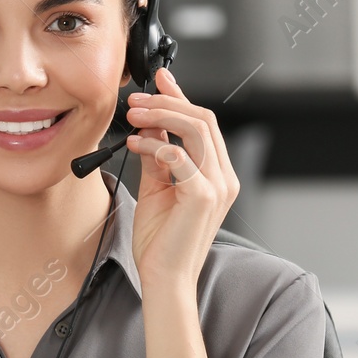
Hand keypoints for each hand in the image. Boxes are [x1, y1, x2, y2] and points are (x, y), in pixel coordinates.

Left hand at [123, 67, 240, 292]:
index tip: (159, 80)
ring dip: (161, 117)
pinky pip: (180, 156)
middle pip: (203, 120)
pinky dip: (154, 146)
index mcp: (217, 175)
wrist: (163, 277)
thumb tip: (148, 125)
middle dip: (168, 103)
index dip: (181, 97)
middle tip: (136, 101)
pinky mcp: (203, 196)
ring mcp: (218, 187)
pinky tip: (134, 145)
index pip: (204, 124)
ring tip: (134, 115)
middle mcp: (224, 178)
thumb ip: (156, 156)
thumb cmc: (160, 242)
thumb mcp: (156, 188)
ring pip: (196, 130)